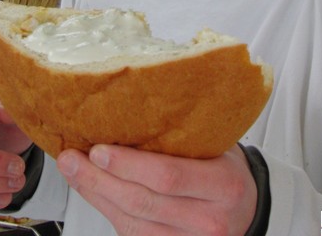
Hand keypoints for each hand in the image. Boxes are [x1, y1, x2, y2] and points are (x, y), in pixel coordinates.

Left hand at [57, 143, 256, 234]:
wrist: (248, 209)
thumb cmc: (226, 170)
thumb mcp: (218, 146)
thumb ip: (184, 134)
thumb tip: (134, 100)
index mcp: (223, 184)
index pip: (168, 175)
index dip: (129, 164)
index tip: (99, 148)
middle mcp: (208, 219)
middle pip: (143, 201)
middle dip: (99, 179)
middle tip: (73, 158)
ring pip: (132, 222)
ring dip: (96, 194)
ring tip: (74, 171)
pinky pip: (132, 234)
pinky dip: (107, 209)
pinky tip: (93, 190)